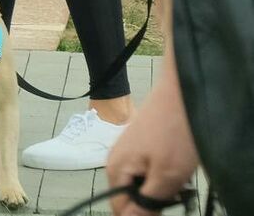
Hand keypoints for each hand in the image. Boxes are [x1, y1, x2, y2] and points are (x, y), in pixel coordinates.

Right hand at [107, 79, 198, 214]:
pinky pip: (147, 172)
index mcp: (116, 170)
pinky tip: (177, 167)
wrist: (180, 93)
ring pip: (141, 185)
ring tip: (179, 178)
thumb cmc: (174, 132)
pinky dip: (163, 175)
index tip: (165, 206)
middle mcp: (116, 161)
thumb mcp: (166, 176)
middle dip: (154, 201)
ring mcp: (127, 152)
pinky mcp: (139, 145)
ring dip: (160, 188)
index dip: (143, 215)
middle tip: (176, 192)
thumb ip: (146, 202)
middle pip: (131, 198)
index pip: (120, 210)